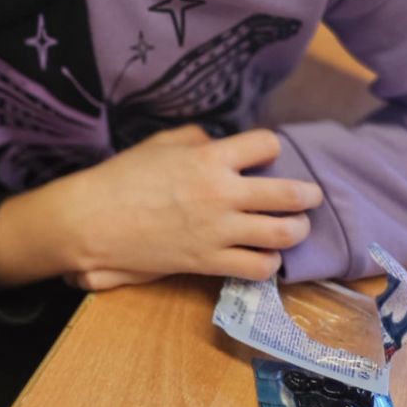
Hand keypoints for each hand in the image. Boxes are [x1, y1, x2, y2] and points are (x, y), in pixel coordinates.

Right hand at [67, 124, 322, 284]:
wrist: (95, 220)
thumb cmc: (125, 175)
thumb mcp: (162, 142)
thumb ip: (198, 139)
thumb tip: (219, 145)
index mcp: (211, 159)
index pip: (266, 145)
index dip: (270, 147)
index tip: (267, 153)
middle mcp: (223, 195)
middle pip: (288, 195)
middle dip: (306, 195)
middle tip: (310, 195)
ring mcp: (219, 233)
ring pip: (282, 234)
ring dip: (295, 229)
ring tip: (294, 226)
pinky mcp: (210, 262)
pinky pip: (258, 268)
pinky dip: (269, 262)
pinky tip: (266, 255)